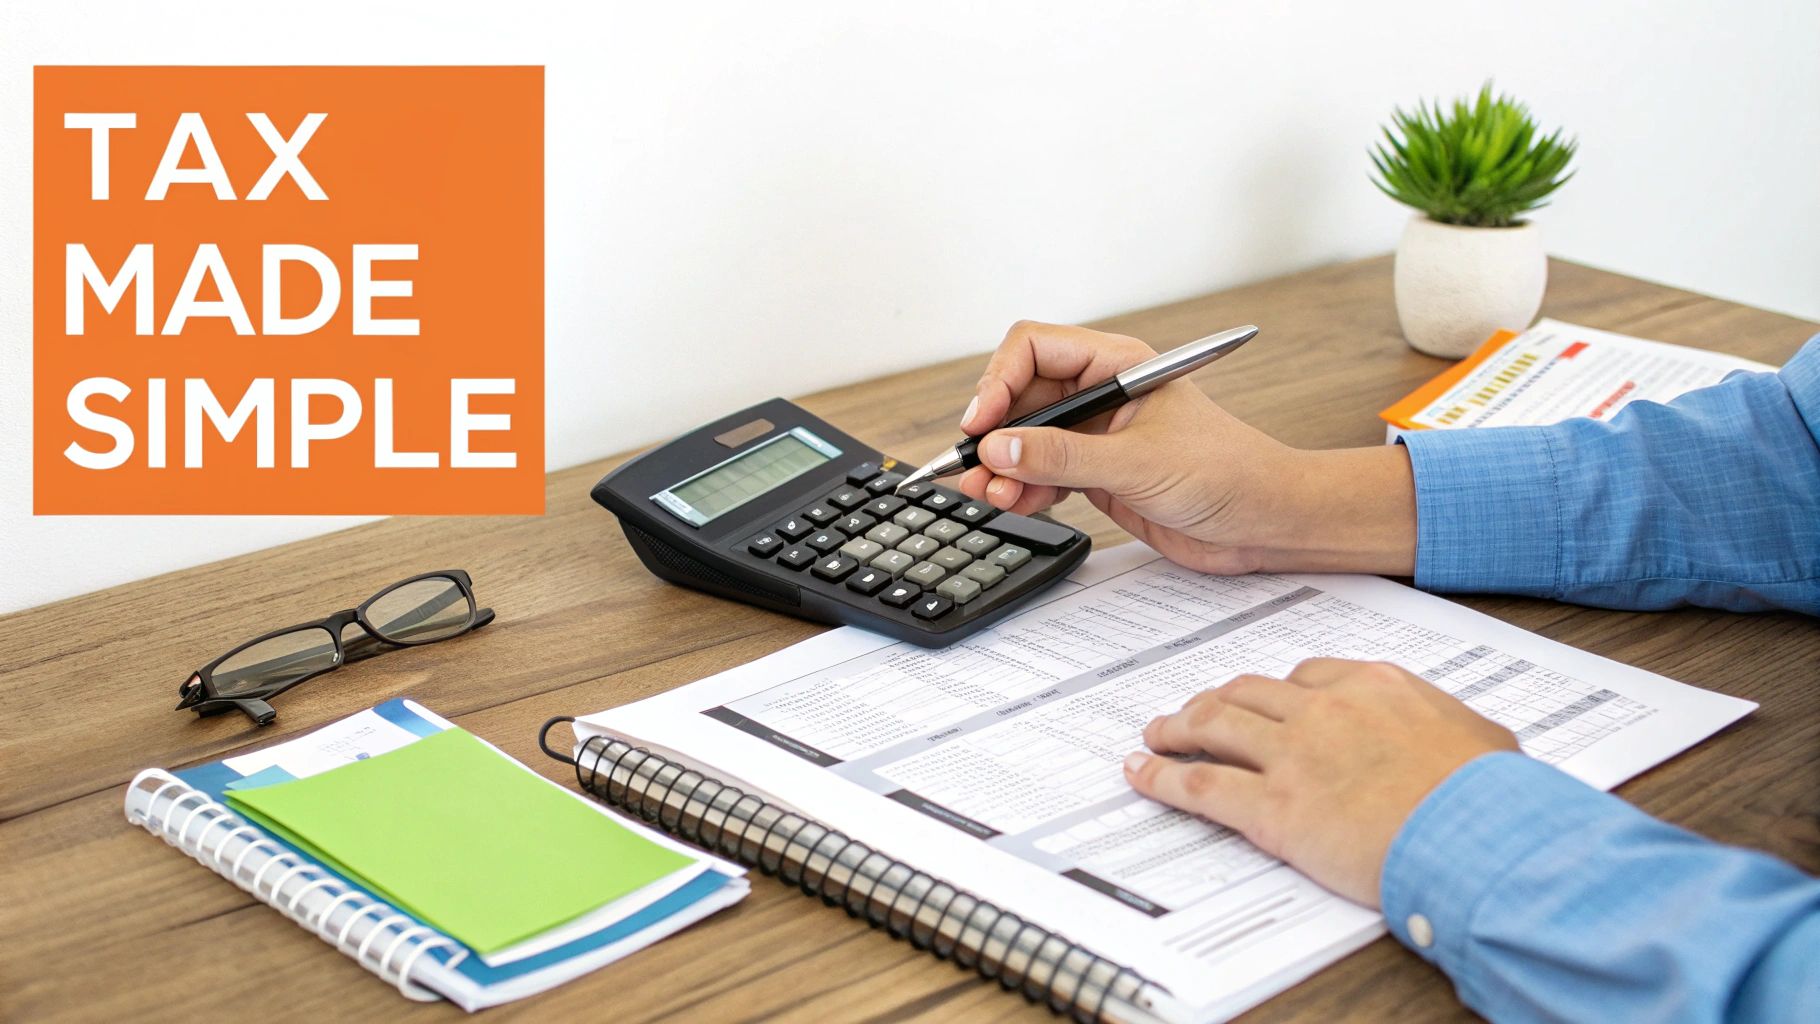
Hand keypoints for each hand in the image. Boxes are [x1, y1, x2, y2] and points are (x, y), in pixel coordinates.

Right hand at [955, 321, 1417, 575]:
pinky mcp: (1097, 473)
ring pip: (1026, 438)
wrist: (1265, 522)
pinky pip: (1041, 472)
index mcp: (1117, 364)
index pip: (1034, 348)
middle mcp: (1102, 393)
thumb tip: (1001, 447)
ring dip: (1002, 465)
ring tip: (989, 494)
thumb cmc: (1229, 473)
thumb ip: (1064, 457)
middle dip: (993, 430)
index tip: (981, 424)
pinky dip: (1021, 488)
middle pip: (1021, 395)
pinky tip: (1014, 503)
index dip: (998, 381)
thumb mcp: (1139, 464)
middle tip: (974, 467)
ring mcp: (1097, 434)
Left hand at [1122, 658, 1518, 905]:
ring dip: (1177, 728)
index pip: (1306, 677)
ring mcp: (1294, 756)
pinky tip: (1141, 775)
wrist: (1480, 837)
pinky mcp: (1273, 808)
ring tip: (1157, 735)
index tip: (1263, 702)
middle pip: (1249, 693)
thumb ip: (1450, 726)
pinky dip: (1161, 779)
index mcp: (1374, 686)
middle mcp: (1325, 710)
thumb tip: (1460, 737)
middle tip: (1196, 712)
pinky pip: (1200, 786)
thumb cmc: (1491, 797)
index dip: (1275, 692)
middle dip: (1216, 701)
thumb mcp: (1481, 738)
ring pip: (1213, 726)